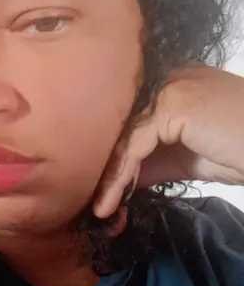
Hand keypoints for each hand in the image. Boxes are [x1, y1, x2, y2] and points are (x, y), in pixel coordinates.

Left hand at [93, 64, 243, 218]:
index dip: (116, 154)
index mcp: (177, 84)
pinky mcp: (173, 104)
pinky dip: (121, 173)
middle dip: (107, 163)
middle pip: (124, 123)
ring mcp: (171, 87)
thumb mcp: (191, 158)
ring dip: (109, 174)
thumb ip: (156, 160)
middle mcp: (171, 78)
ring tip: (100, 207)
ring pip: (125, 134)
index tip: (104, 188)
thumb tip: (123, 176)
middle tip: (95, 199)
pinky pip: (135, 143)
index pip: (134, 118)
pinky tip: (113, 198)